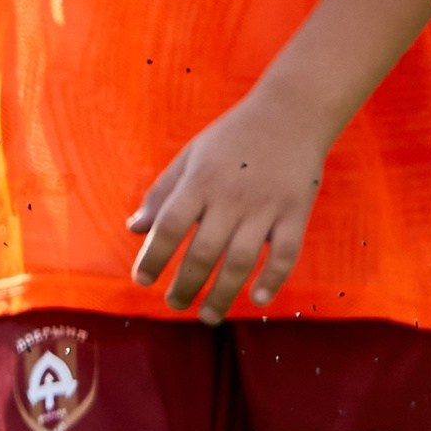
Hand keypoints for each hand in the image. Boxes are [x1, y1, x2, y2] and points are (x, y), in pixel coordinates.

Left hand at [128, 89, 331, 322]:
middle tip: (175, 306)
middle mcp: (230, 197)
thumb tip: (134, 229)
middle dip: (186, 286)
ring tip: (209, 316)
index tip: (142, 280)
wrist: (291, 114)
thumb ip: (162, 192)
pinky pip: (284, 254)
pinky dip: (272, 280)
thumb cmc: (234, 136)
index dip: (153, 257)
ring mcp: (266, 207)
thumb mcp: (191, 156)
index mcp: (200, 180)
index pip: (169, 226)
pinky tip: (258, 300)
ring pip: (241, 261)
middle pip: (203, 252)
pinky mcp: (295, 213)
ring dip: (223, 294)